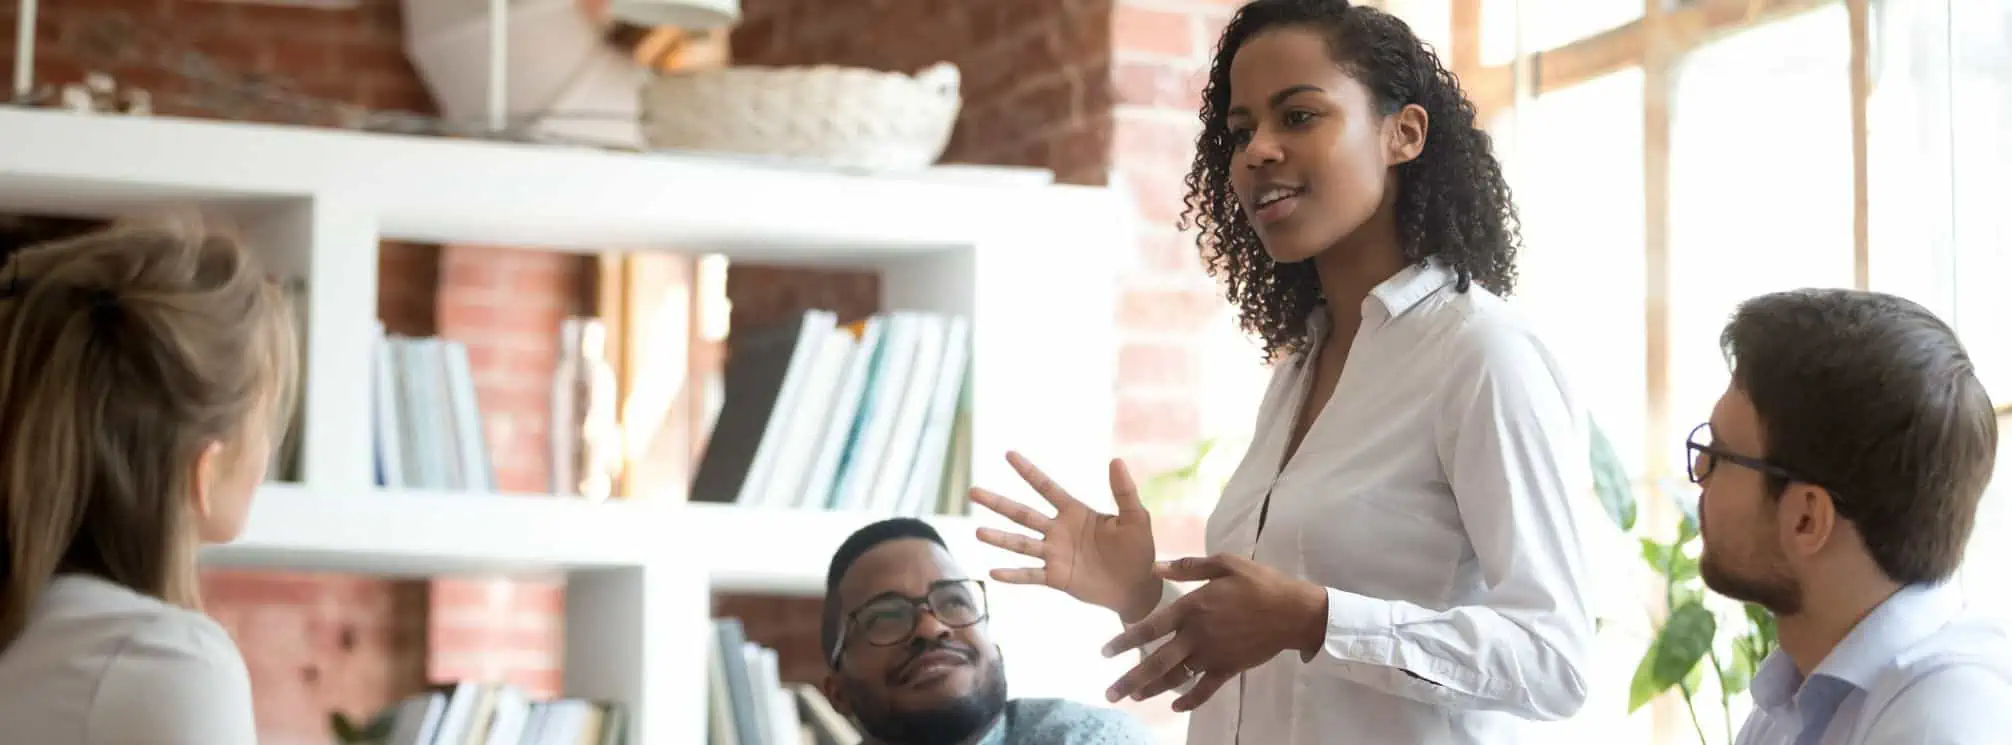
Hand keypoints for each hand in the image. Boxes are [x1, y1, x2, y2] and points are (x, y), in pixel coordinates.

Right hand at [970, 452, 1160, 619]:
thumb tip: (1116, 460)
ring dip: (999, 538)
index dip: (1028, 471)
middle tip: (973, 491)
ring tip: (978, 532)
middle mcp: (1058, 531)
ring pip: (1021, 544)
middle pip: (1023, 513)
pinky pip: (1031, 575)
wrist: (1138, 586)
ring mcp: (1055, 555)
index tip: (1008, 454)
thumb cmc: (1138, 549)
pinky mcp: (1056, 577)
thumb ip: (1124, 491)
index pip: (1046, 487)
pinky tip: (994, 573)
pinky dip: (1013, 575)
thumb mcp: (1135, 517)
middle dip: (998, 503)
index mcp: (1075, 512)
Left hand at [1099, 554, 1327, 711]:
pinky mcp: (1228, 668)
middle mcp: (1196, 636)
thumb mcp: (1225, 563)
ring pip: (1175, 678)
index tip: (1104, 653)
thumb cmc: (1260, 583)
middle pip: (1156, 662)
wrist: (1294, 611)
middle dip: (1130, 680)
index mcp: (1192, 608)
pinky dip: (1189, 701)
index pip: (1150, 628)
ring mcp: (1212, 655)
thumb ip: (1189, 567)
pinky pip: (1204, 690)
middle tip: (1109, 694)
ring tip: (1133, 698)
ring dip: (1152, 690)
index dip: (1125, 641)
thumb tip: (1155, 567)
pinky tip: (1174, 707)